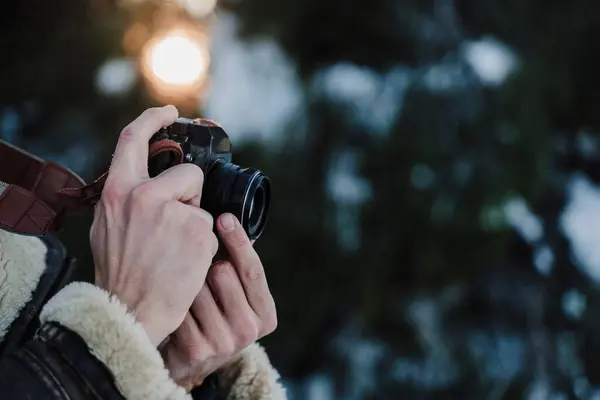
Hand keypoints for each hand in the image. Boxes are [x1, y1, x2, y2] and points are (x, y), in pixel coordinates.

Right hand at [90, 106, 218, 345]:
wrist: (130, 312)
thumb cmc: (120, 273)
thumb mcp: (108, 225)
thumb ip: (127, 198)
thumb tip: (148, 180)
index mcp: (118, 192)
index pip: (133, 138)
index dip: (153, 119)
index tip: (170, 113)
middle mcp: (144, 196)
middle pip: (188, 173)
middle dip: (191, 194)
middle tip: (177, 226)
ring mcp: (173, 213)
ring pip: (202, 205)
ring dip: (196, 224)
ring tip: (175, 252)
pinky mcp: (198, 231)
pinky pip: (211, 228)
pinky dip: (205, 245)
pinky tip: (186, 263)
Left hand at [161, 213, 277, 389]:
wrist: (189, 364)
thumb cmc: (213, 318)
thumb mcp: (235, 297)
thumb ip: (239, 267)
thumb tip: (233, 222)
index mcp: (266, 314)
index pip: (253, 270)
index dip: (239, 241)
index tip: (224, 218)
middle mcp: (249, 330)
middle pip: (222, 273)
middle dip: (205, 265)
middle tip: (197, 272)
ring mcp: (224, 342)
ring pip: (196, 287)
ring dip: (185, 283)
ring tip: (183, 294)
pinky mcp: (197, 349)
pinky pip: (178, 305)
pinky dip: (169, 302)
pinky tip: (170, 310)